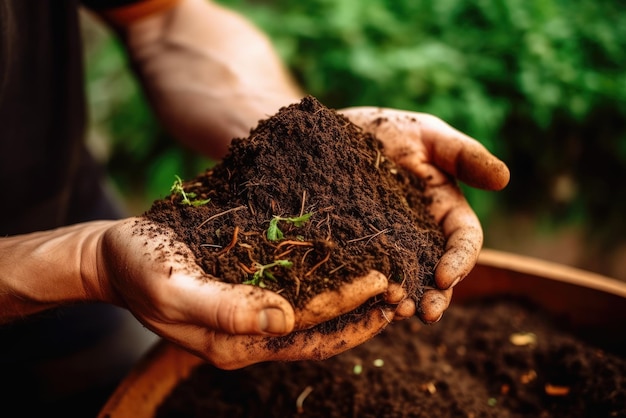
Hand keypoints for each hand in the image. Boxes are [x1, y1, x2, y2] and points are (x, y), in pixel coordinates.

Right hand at [99, 218, 398, 368]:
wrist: (115, 254)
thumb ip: (224, 309)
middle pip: (321, 326)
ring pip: (315, 311)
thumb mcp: (173, 289)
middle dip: (364, 309)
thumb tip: (283, 319)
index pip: (307, 328)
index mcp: (237, 341)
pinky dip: (326, 276)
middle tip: (405, 284)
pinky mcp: (249, 287)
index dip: (348, 306)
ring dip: (353, 297)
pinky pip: (297, 287)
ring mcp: (252, 312)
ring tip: (392, 276)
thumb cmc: (139, 268)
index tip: (384, 281)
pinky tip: (347, 256)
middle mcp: (252, 332)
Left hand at [340, 107, 509, 322]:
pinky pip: (369, 272)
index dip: (460, 261)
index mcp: (445, 209)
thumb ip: (464, 156)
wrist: (334, 134)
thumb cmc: (389, 129)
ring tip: (395, 313)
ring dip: (405, 299)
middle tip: (424, 313)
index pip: (463, 241)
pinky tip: (365, 300)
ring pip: (405, 278)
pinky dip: (372, 288)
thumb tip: (505, 179)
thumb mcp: (428, 136)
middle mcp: (421, 233)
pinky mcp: (359, 246)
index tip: (444, 277)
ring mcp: (390, 243)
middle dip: (435, 295)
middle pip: (437, 271)